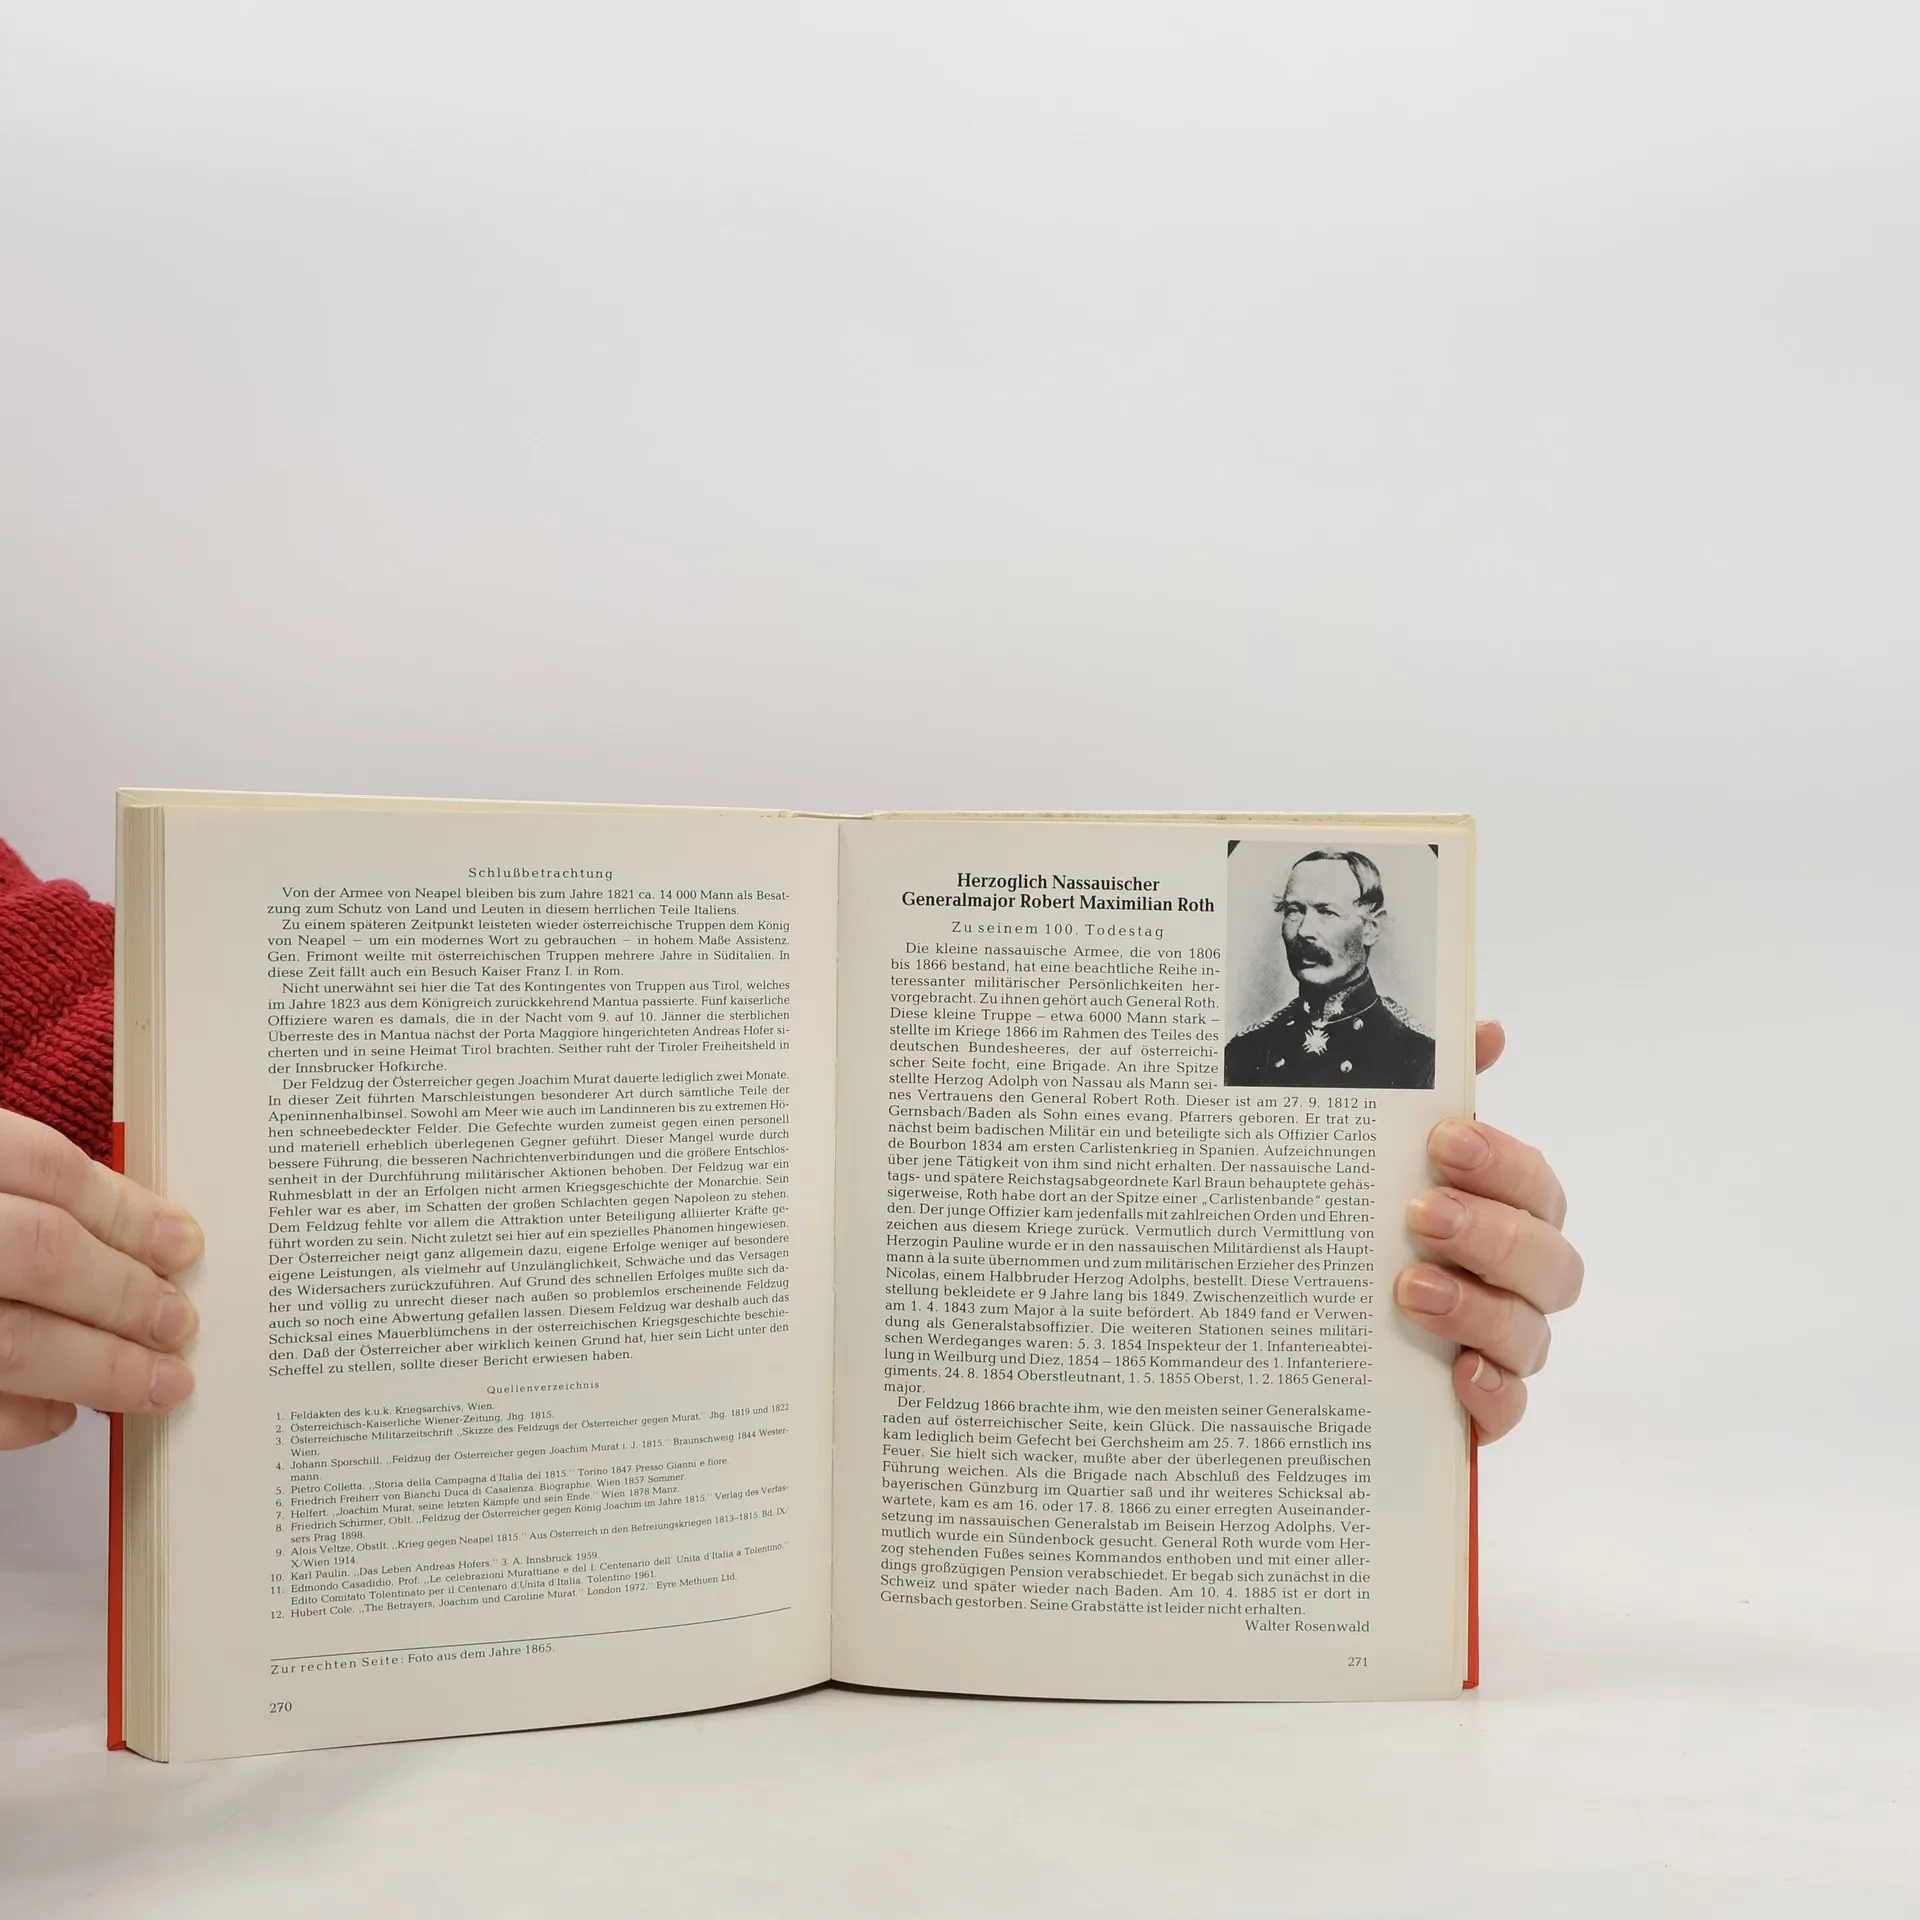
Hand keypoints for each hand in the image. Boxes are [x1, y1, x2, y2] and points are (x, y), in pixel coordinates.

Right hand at [0, 1108, 201, 1448]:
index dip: (125, 1210)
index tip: (183, 1245)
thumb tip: (140, 1241)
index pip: (46, 1169)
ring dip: (96, 1366)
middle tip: (178, 1322)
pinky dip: (19, 1416)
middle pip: (40, 1252)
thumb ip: (23, 1198)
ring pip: (10, 1340)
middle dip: (123, 1294)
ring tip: (154, 1381)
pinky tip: (58, 1416)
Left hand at [1395, 1021, 1581, 1440]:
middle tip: (1420, 1213)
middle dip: (1491, 1232)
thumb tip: (1485, 1025)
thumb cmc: (1365, 1225)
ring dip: (1477, 1307)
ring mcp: (1500, 1348)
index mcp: (1504, 1213)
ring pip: (1531, 1335)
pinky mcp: (1475, 1410)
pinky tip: (1455, 1371)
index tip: (1442, 1139)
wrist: (1294, 1326)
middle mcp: (1515, 1282)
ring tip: (1410, 1290)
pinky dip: (1492, 1394)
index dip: (1501, 1161)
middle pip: (1550, 1261)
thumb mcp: (1380, 1155)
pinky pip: (1508, 1411)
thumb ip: (1431, 1090)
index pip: (1534, 1183)